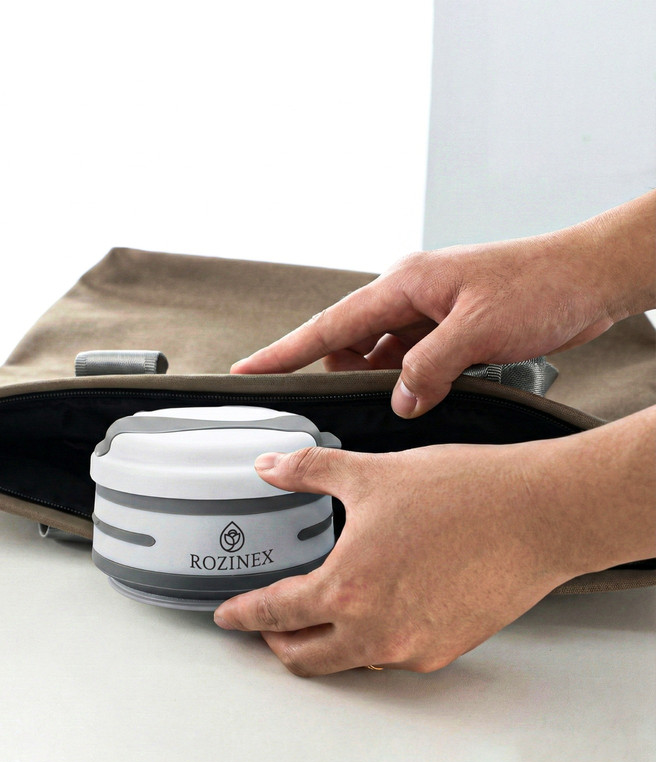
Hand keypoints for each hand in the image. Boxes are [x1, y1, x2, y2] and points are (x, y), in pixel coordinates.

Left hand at [213, 408, 655, 674]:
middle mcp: (375, 631)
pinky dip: (370, 641)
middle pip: (305, 657)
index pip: (275, 612)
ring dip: (324, 644)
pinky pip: (391, 655)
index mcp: (347, 588)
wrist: (536, 514)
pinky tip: (377, 607)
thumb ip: (310, 471)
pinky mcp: (445, 649)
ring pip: (349, 661)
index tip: (227, 618)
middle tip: (267, 623)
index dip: (243, 616)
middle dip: (277, 641)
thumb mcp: (371, 473)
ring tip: (322, 612)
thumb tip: (270, 466)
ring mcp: (412, 648)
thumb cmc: (462, 494)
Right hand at [232, 191, 655, 417]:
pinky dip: (408, 383)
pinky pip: (411, 363)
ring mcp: (428, 315)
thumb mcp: (478, 331)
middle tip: (322, 403)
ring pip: (381, 357)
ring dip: (380, 382)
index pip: (329, 325)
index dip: (284, 350)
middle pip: (350, 342)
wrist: (590, 279)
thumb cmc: (541, 284)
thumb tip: (400, 400)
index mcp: (405, 284)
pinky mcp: (448, 332)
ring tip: (384, 401)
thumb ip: (430, 369)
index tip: (248, 368)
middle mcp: (410, 297)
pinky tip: (416, 397)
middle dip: (336, 373)